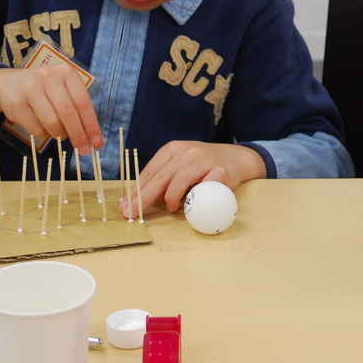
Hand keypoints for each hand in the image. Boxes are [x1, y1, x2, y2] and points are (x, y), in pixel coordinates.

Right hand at [0, 66, 103, 155]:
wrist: (10, 84)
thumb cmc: (45, 90)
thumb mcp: (63, 89)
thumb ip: (78, 109)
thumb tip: (93, 139)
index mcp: (65, 72)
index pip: (83, 102)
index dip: (91, 125)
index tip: (97, 142)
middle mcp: (48, 77)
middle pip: (68, 113)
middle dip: (78, 135)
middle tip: (83, 150)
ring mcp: (30, 89)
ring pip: (52, 122)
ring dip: (60, 135)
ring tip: (60, 134)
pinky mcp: (16, 103)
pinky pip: (36, 128)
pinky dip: (44, 134)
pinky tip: (44, 128)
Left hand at [120, 141, 265, 217]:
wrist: (236, 159)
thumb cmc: (203, 166)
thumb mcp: (180, 165)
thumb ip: (163, 178)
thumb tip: (136, 199)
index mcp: (173, 149)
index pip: (150, 171)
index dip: (136, 190)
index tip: (125, 206)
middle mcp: (187, 151)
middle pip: (161, 176)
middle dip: (144, 197)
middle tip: (133, 213)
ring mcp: (204, 159)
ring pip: (180, 179)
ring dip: (171, 197)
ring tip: (171, 207)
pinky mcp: (220, 171)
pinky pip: (203, 187)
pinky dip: (193, 198)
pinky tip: (190, 204)